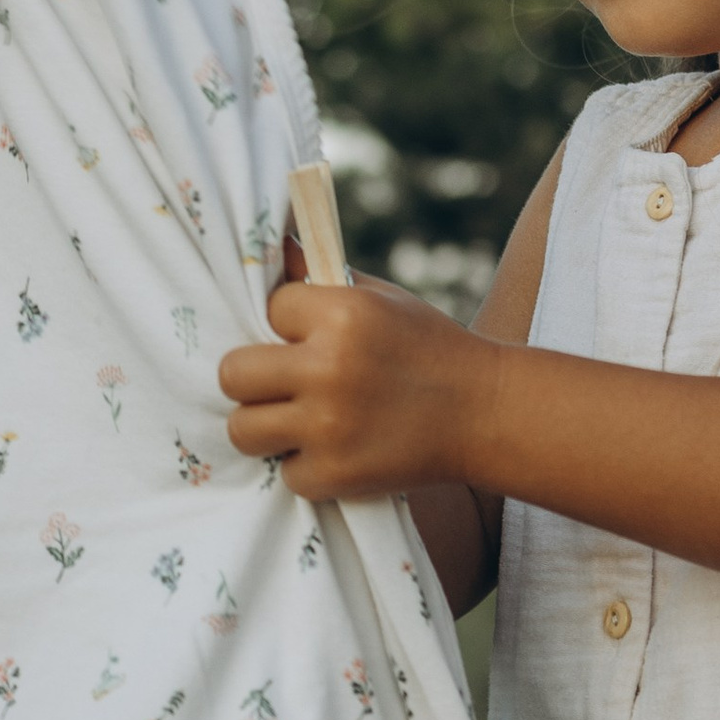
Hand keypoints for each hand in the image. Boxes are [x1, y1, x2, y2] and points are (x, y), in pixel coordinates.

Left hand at [218, 275, 499, 499]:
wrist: (486, 413)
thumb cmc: (428, 348)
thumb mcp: (382, 298)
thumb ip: (320, 278)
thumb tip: (271, 245)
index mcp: (342, 314)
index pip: (269, 308)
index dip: (287, 324)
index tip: (311, 336)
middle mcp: (329, 368)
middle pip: (233, 373)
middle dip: (254, 378)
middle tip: (282, 383)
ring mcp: (329, 426)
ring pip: (243, 429)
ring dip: (266, 427)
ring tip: (298, 419)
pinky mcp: (336, 474)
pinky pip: (286, 473)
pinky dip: (307, 467)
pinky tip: (336, 450)